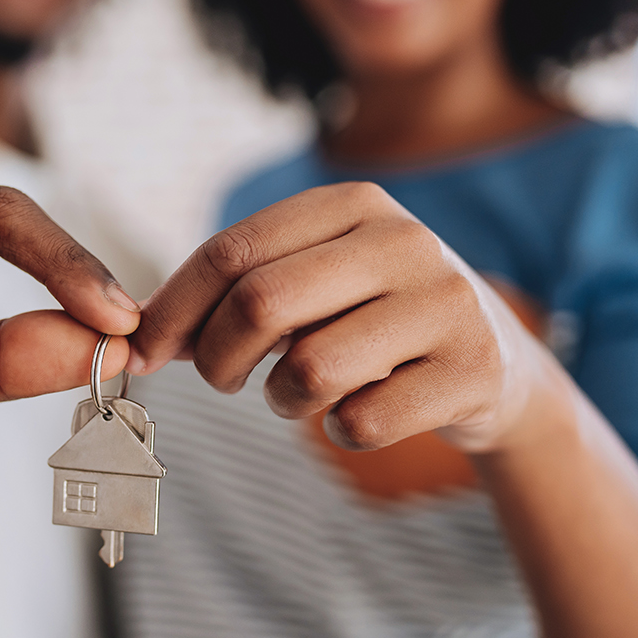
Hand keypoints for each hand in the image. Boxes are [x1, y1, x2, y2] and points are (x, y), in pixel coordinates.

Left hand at [128, 182, 550, 452]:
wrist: (498, 367)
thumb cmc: (376, 325)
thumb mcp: (317, 287)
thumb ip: (238, 296)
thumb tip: (139, 335)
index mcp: (352, 204)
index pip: (232, 250)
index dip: (172, 309)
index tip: (144, 354)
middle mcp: (404, 239)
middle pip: (261, 303)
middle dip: (218, 359)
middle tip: (222, 382)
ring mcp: (446, 303)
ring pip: (310, 369)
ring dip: (282, 400)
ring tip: (299, 394)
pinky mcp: (473, 370)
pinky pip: (361, 422)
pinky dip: (340, 432)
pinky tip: (359, 416)